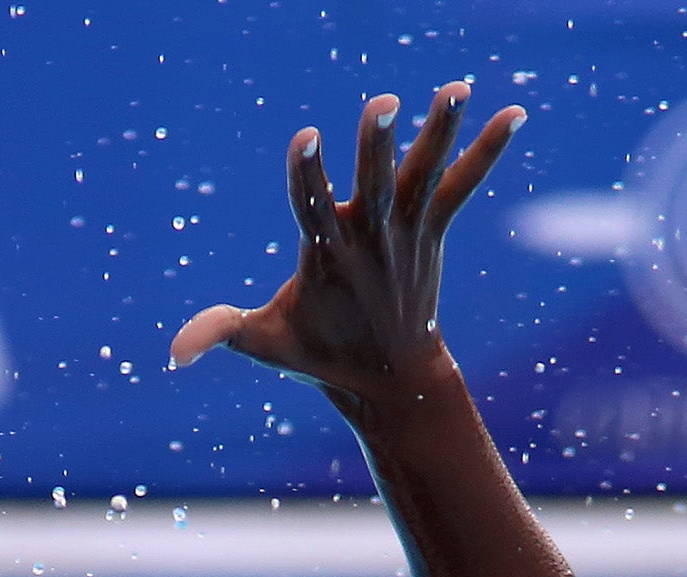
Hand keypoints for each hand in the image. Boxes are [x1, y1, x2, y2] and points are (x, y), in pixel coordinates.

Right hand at [170, 84, 524, 404]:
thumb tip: (172, 354)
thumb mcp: (265, 343)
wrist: (392, 380)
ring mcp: (406, 235)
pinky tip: (515, 112)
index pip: (313, 209)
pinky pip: (463, 186)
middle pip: (375, 186)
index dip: (309, 174)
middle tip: (384, 102)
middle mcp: (370, 241)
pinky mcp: (433, 232)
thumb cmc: (319, 355)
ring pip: (424, 176)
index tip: (307, 138)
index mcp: (326, 259)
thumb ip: (221, 333)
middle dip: (377, 145)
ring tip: (457, 86)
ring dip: (441, 131)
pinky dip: (488, 149)